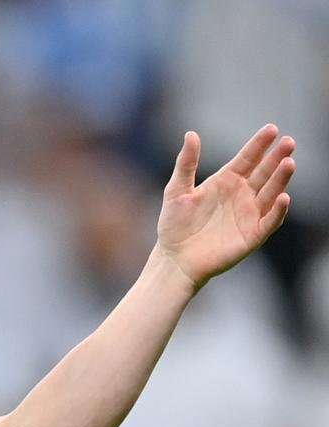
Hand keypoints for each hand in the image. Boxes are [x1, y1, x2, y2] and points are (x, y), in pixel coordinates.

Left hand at [155, 125, 294, 290]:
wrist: (174, 258)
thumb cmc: (174, 224)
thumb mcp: (176, 190)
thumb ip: (186, 163)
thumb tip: (191, 134)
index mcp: (226, 181)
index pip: (248, 158)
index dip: (259, 144)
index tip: (272, 129)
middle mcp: (242, 195)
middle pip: (264, 173)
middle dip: (277, 157)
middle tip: (289, 142)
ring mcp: (249, 214)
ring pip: (271, 193)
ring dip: (281, 179)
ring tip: (288, 163)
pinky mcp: (253, 235)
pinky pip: (270, 221)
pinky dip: (278, 210)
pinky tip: (283, 197)